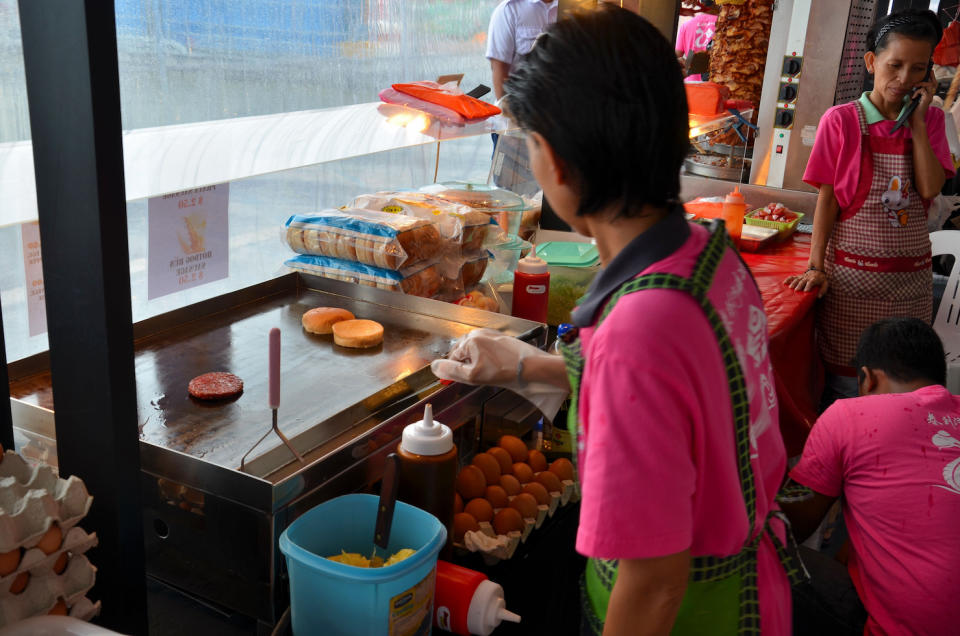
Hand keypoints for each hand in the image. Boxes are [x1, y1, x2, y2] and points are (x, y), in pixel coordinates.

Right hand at [432, 329, 569, 420]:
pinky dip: (488, 358)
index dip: (456, 371)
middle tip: (478, 377)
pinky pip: (488, 348)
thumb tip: (434, 366)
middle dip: (467, 365)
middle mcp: (479, 333)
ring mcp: (492, 334)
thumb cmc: (504, 371)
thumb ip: (451, 371)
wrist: (532, 367)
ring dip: (478, 362)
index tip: (464, 380)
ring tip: (489, 373)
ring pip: (476, 350)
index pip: (453, 357)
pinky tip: (497, 367)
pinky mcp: (502, 338)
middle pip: (464, 351)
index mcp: (470, 340)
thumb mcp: (473, 376)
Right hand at [783, 268, 828, 296]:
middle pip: (802, 281)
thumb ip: (823, 290)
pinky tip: (784, 283)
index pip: (811, 282)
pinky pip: (793, 277)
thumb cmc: (821, 279)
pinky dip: (788, 279)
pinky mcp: (798, 276)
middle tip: (796, 290)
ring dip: (793, 283)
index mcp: (814, 279)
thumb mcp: (825, 284)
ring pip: (797, 279)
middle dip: (799, 285)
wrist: (817, 269)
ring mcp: (802, 277)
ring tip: (790, 288)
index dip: (808, 286)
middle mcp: (807, 278)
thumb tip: (818, 297)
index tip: (806, 291)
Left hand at [909, 76, 935, 128]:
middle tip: (927, 72)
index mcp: (927, 96)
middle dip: (930, 76)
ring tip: (914, 86)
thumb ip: (913, 94)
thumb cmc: (912, 112)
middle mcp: (930, 95)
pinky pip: (923, 90)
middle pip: (933, 83)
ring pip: (929, 85)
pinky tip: (913, 98)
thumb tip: (909, 87)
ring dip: (921, 84)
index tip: (926, 73)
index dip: (929, 78)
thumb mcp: (912, 100)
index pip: (931, 84)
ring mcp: (929, 97)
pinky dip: (917, 92)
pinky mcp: (927, 99)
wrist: (915, 120)